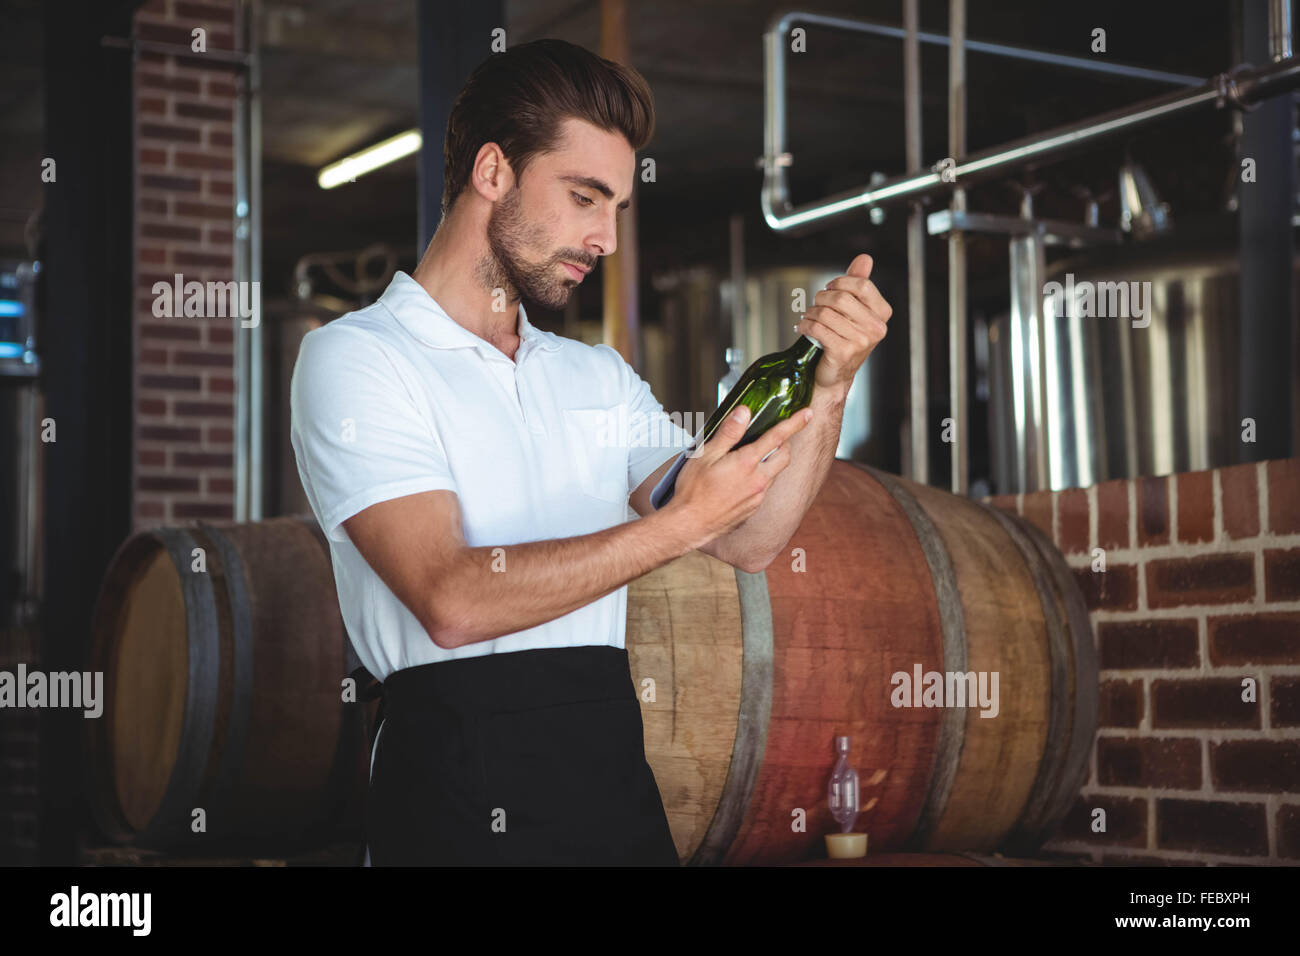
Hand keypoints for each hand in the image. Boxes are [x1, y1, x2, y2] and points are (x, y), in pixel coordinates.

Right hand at [667, 403, 812, 542]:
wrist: (690, 525)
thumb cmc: (693, 490)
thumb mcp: (706, 454)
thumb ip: (728, 433)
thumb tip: (744, 412)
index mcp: (747, 464)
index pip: (777, 437)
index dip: (794, 423)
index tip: (807, 414)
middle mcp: (758, 481)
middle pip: (784, 456)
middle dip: (785, 443)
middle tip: (777, 435)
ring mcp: (757, 497)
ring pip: (774, 474)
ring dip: (771, 462)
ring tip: (752, 457)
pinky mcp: (752, 509)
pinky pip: (763, 490)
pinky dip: (760, 479)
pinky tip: (741, 480)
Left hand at [794, 253, 891, 394]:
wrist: (835, 375)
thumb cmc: (844, 339)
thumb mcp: (855, 310)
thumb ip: (859, 283)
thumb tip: (864, 259)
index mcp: (882, 314)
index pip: (862, 285)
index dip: (840, 282)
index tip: (829, 288)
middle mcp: (876, 328)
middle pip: (841, 298)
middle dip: (821, 298)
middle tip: (815, 304)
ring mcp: (861, 342)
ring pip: (825, 314)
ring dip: (810, 313)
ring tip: (808, 317)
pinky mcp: (843, 353)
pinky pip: (817, 329)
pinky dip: (805, 326)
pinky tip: (803, 328)